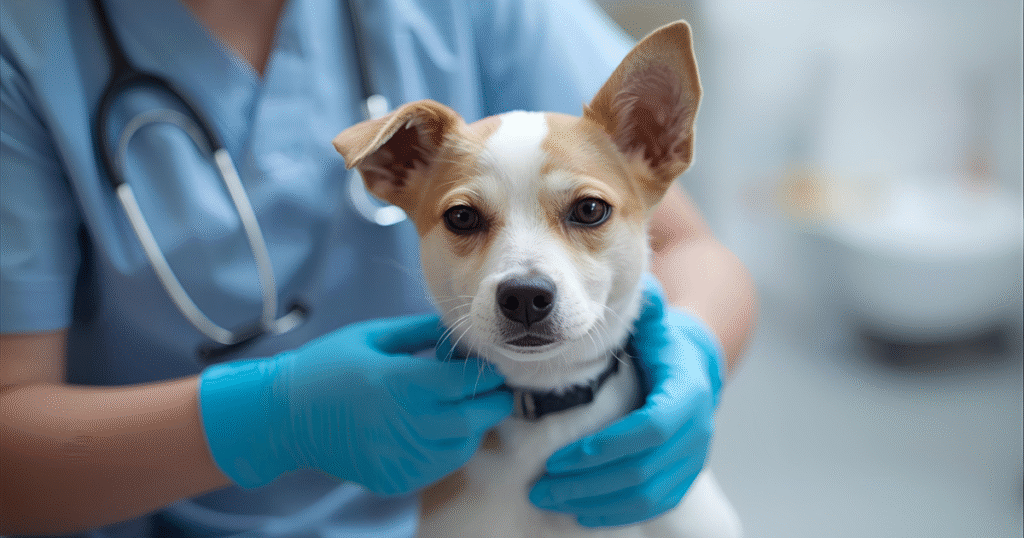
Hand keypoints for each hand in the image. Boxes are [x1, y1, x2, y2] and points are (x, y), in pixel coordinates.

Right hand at [199, 314, 511, 494]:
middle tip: (497, 389)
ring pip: (460, 447)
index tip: (492, 365)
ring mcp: (397, 456)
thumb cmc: (326, 367)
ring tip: (471, 408)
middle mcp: (401, 423)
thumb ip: (419, 331)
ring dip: (474, 427)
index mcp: (397, 382)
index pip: (462, 381)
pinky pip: (439, 467)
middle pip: (471, 418)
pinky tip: (444, 430)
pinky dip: (452, 449)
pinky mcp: (393, 479)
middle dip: (492, 403)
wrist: (284, 417)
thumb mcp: (371, 336)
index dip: (485, 373)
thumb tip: (458, 327)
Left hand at [529, 277, 724, 526]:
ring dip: (594, 502)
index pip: (652, 428)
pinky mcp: (685, 478)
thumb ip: (643, 308)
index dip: (607, 446)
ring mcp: (694, 459)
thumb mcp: (653, 321)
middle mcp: (697, 430)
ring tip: (549, 499)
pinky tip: (581, 513)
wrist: (697, 366)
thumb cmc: (660, 342)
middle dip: (586, 482)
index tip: (561, 458)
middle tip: (540, 487)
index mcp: (687, 390)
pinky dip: (617, 513)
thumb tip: (634, 285)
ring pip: (646, 495)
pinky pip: (653, 506)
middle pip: (642, 470)